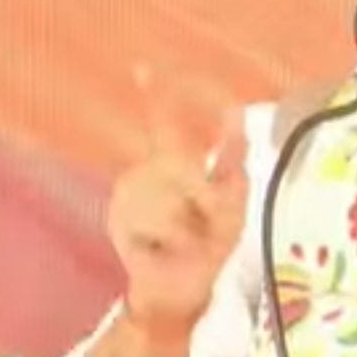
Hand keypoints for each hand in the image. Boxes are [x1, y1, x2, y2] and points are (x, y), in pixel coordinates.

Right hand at [106, 67, 248, 341]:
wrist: (181, 289)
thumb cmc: (210, 241)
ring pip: (171, 201)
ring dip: (195, 226)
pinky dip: (177, 242)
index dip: (157, 94)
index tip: (143, 68)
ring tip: (192, 240)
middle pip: (179, 163)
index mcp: (176, 161)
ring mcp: (130, 195)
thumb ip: (233, 160)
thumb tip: (237, 115)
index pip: (164, 120)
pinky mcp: (120, 221)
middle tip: (215, 222)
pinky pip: (159, 224)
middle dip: (208, 196)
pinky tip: (170, 250)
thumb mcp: (235, 201)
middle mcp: (148, 170)